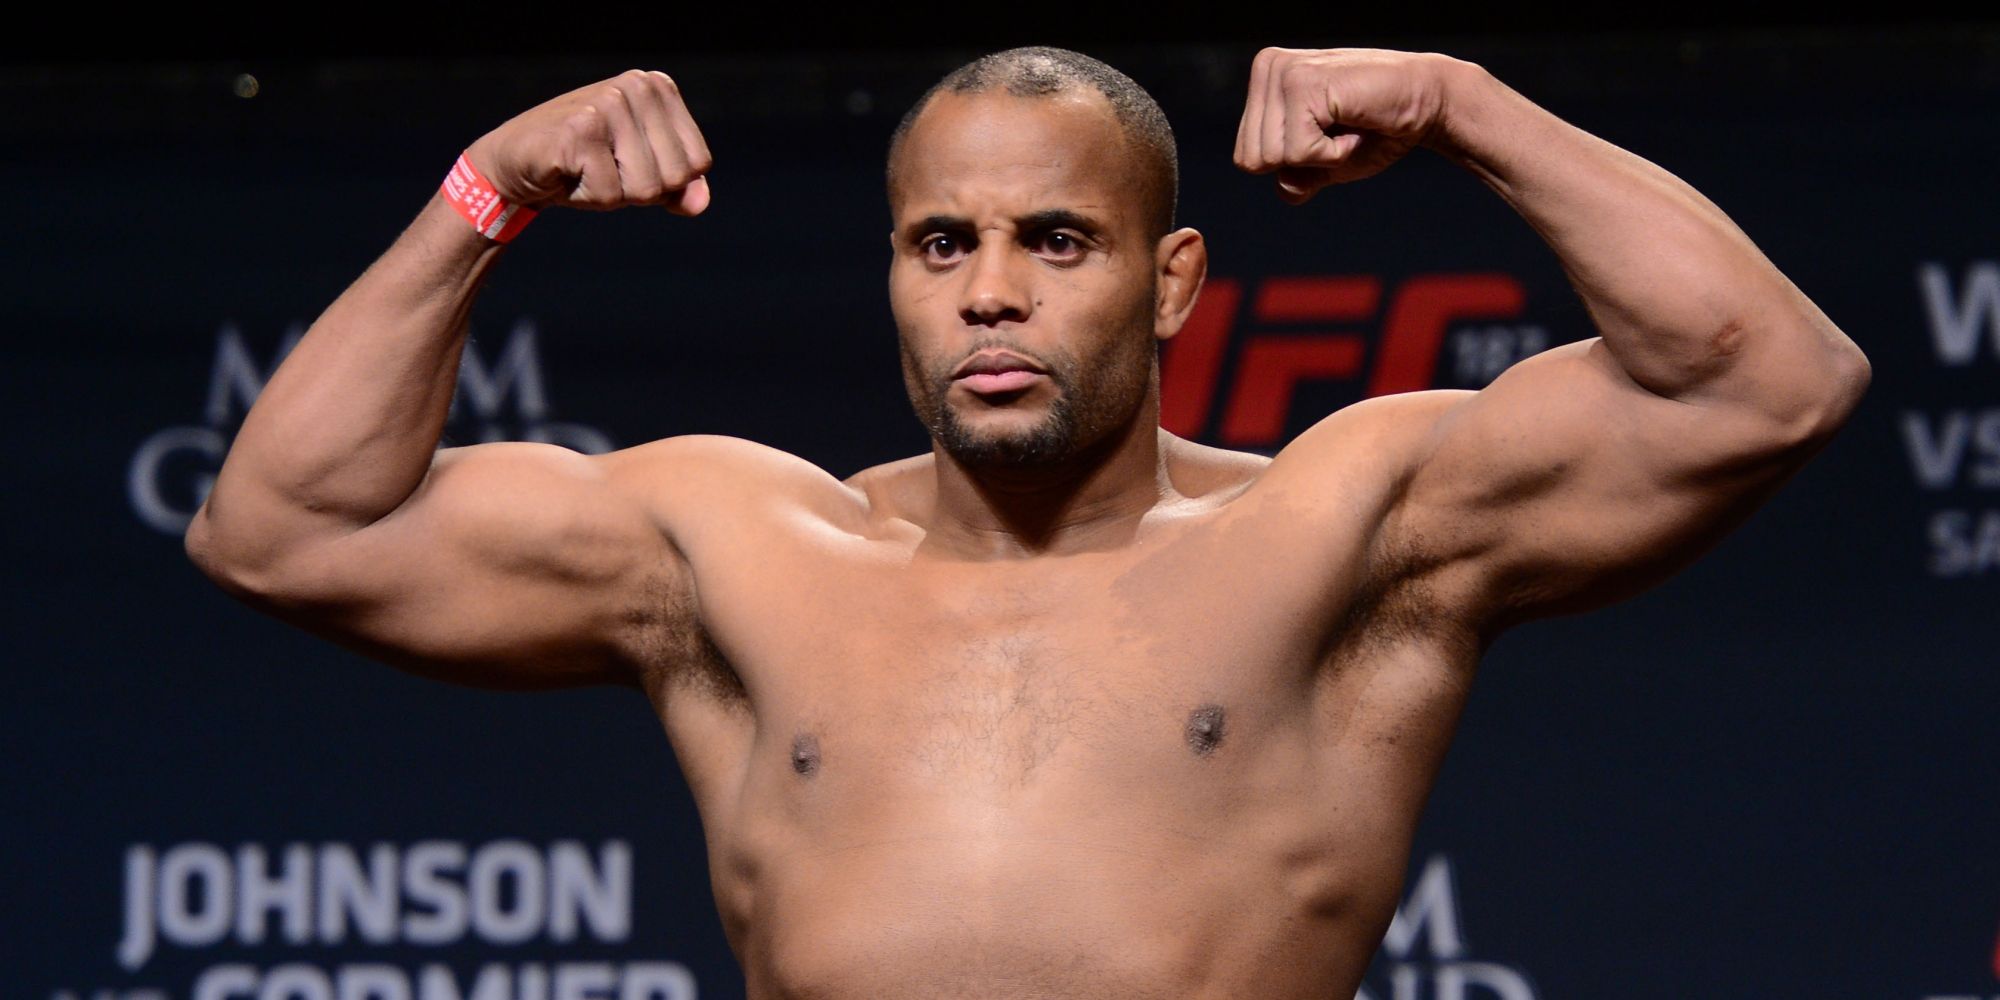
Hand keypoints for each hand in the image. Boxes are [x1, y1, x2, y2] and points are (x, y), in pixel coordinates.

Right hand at [464, 69, 713, 214]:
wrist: (515, 162)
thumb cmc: (583, 166)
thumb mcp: (639, 174)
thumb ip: (678, 187)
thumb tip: (701, 204)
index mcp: (658, 88)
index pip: (698, 162)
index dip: (665, 181)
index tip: (626, 164)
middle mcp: (637, 86)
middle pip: (674, 177)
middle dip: (638, 190)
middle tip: (601, 169)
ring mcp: (608, 104)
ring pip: (645, 189)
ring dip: (611, 195)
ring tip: (584, 169)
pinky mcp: (580, 129)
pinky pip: (609, 194)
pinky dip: (586, 197)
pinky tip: (565, 173)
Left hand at [1233, 48, 1454, 204]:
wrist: (1427, 104)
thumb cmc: (1376, 132)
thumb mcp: (1324, 166)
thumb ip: (1295, 179)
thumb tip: (1285, 188)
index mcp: (1263, 82)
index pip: (1246, 157)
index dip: (1292, 164)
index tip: (1327, 137)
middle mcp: (1268, 68)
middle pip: (1253, 160)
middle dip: (1302, 162)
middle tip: (1339, 131)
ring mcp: (1284, 71)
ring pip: (1271, 157)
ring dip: (1319, 157)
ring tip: (1347, 125)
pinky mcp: (1304, 82)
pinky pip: (1297, 152)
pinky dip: (1332, 154)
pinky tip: (1355, 123)